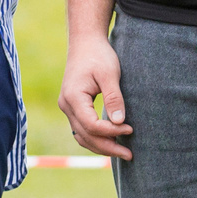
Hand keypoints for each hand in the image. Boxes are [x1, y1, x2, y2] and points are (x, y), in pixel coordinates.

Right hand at [59, 33, 132, 159]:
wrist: (85, 42)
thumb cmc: (98, 55)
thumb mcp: (110, 74)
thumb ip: (114, 98)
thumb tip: (119, 122)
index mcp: (73, 98)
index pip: (91, 125)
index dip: (111, 131)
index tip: (130, 129)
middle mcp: (66, 105)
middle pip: (85, 136)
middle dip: (108, 147)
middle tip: (130, 154)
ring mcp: (67, 108)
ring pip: (82, 137)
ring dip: (101, 146)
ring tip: (122, 152)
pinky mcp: (73, 108)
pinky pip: (82, 130)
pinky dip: (95, 139)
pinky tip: (111, 141)